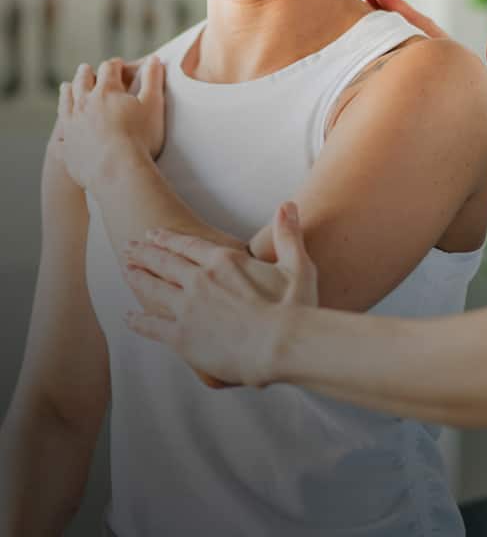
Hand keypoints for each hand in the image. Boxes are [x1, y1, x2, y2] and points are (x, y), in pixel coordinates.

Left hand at [56, 56, 164, 189]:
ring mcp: (72, 124)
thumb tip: (154, 58)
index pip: (109, 69)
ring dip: (67, 91)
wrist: (118, 170)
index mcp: (106, 91)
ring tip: (67, 86)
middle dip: (86, 73)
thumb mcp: (153, 104)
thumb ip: (153, 79)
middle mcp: (84, 103)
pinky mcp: (68, 147)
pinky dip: (61, 128)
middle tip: (86, 68)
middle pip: (82, 81)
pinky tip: (61, 129)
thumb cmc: (140, 137)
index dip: (114, 65)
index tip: (118, 64)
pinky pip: (60, 135)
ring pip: (66, 102)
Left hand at [124, 202, 317, 386]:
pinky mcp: (182, 337)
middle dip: (145, 253)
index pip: (188, 245)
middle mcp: (200, 280)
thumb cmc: (294, 308)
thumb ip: (288, 235)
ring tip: (125, 270)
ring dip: (138, 277)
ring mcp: (188, 308)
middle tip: (129, 247)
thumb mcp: (297, 265)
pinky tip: (130, 317)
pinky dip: (139, 321)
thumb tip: (288, 206)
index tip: (153, 233)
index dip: (168, 239)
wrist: (282, 345)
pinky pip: (153, 326)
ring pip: (153, 288)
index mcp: (224, 261)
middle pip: (164, 262)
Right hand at [364, 0, 486, 183]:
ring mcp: (428, 88)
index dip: (401, 11)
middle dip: (385, 14)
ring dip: (378, 40)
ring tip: (355, 21)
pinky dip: (378, 69)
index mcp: (452, 62)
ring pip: (398, 57)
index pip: (423, 30)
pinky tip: (359, 68)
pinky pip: (396, 83)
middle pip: (406, 35)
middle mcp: (437, 72)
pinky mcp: (420, 106)